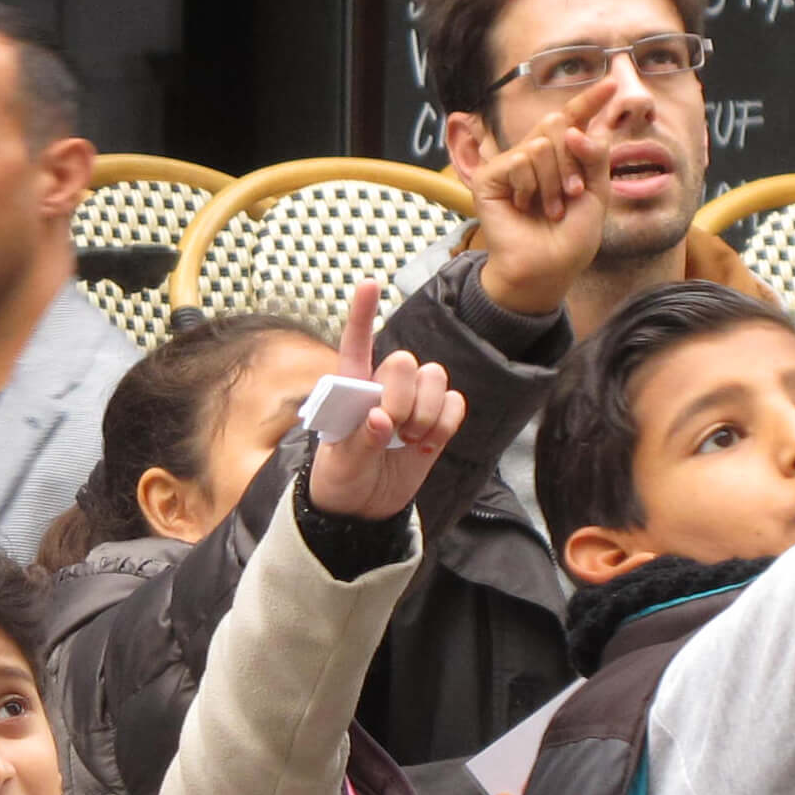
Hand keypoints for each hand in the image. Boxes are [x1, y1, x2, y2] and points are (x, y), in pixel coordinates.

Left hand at [305, 281, 464, 522]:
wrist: (363, 510)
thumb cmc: (340, 480)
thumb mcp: (339, 464)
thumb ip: (358, 440)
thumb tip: (380, 418)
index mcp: (352, 388)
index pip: (356, 345)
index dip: (362, 314)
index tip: (369, 284)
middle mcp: (384, 386)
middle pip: (406, 361)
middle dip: (401, 396)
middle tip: (390, 427)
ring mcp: (414, 403)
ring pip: (436, 378)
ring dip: (424, 412)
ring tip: (406, 440)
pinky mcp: (436, 422)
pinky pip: (455, 404)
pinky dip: (444, 425)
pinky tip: (425, 445)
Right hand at [464, 82, 619, 314]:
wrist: (547, 268)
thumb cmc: (571, 237)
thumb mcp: (597, 193)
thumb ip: (595, 155)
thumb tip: (576, 128)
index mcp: (562, 157)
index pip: (575, 119)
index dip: (590, 101)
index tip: (612, 83)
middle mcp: (534, 155)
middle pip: (558, 125)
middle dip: (573, 159)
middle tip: (573, 193)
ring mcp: (511, 164)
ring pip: (542, 145)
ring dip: (554, 181)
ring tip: (551, 208)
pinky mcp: (491, 176)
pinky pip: (520, 159)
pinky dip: (531, 185)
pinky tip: (527, 207)